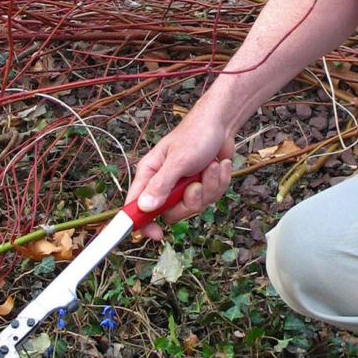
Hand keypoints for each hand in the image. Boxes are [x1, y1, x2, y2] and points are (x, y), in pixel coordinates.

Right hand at [125, 106, 234, 239]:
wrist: (221, 124)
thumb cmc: (196, 134)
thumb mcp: (178, 160)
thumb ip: (161, 184)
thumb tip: (145, 207)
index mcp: (150, 173)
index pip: (136, 205)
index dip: (142, 222)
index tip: (155, 234)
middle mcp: (164, 182)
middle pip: (170, 213)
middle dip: (189, 202)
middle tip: (195, 185)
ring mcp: (184, 186)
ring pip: (194, 206)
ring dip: (209, 187)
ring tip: (211, 166)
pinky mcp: (202, 186)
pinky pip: (211, 197)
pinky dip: (219, 182)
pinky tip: (219, 165)